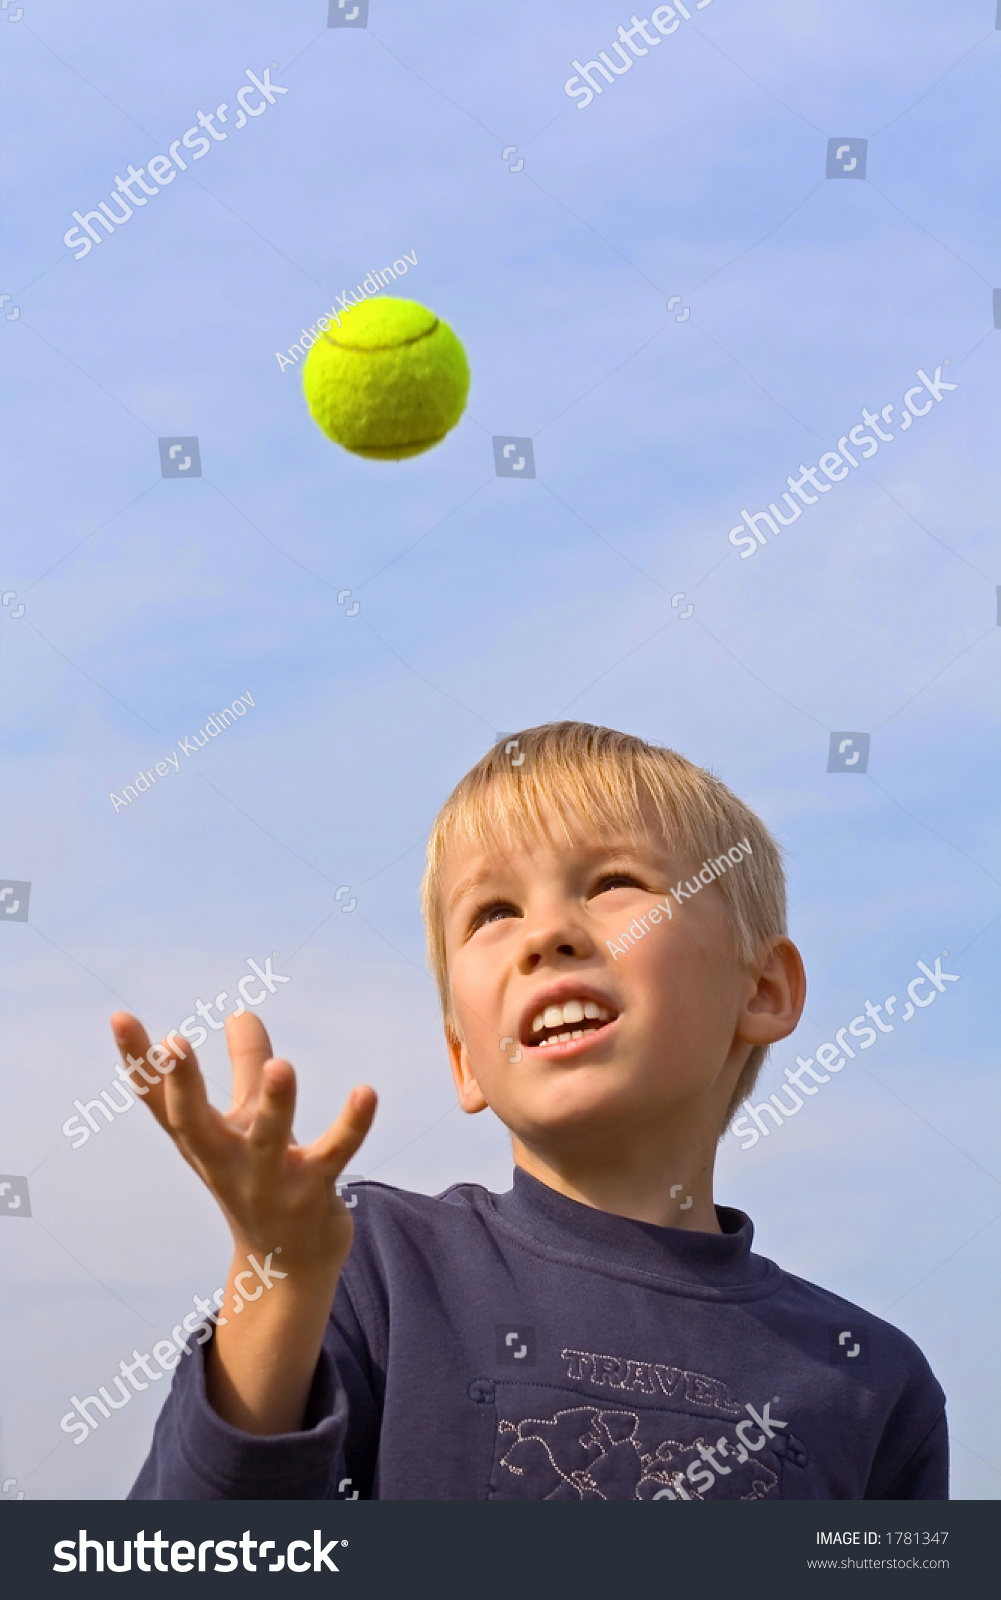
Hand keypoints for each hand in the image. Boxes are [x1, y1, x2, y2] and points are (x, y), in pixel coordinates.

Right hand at [109, 1009, 376, 1275]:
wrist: (288, 1266)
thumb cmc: (261, 1178)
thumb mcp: (246, 1121)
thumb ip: (247, 1066)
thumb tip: (242, 1013)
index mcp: (201, 1141)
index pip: (159, 1100)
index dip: (137, 1061)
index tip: (118, 1017)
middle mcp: (225, 1162)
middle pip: (194, 1123)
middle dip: (182, 1084)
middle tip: (173, 1043)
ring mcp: (268, 1181)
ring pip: (268, 1139)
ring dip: (275, 1103)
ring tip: (281, 1065)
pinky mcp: (312, 1192)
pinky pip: (334, 1154)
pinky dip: (352, 1125)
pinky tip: (366, 1093)